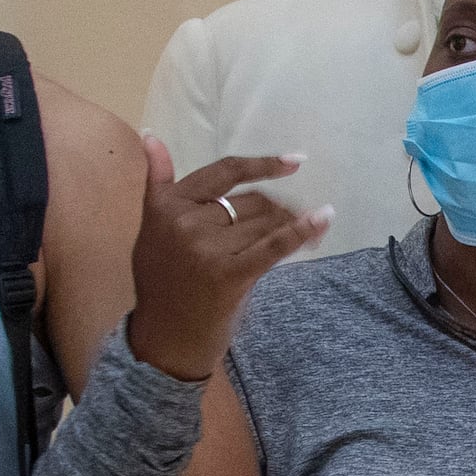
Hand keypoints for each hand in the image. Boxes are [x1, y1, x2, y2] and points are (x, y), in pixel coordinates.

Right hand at [126, 140, 330, 380]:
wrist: (164, 339)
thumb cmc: (164, 284)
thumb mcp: (152, 228)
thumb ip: (161, 186)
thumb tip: (152, 136)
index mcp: (166, 204)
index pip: (224, 172)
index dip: (263, 164)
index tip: (294, 161)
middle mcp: (184, 221)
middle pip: (251, 201)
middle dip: (280, 210)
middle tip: (298, 221)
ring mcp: (205, 248)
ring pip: (265, 222)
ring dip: (292, 224)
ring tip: (310, 233)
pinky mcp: (228, 274)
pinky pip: (273, 245)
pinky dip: (302, 231)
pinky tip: (323, 219)